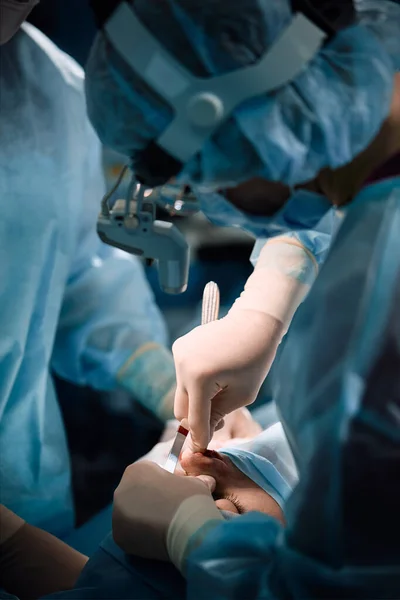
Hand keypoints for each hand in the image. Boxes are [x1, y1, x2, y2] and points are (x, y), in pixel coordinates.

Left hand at [112, 461, 214, 559]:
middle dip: (152, 499)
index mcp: (136, 470)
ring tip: (165, 525)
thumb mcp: (197, 482)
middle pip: (138, 493)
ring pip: (132, 513)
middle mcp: (121, 490)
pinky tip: (157, 536)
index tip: (177, 491)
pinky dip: (142, 534)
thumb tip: (207, 481)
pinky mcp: (119, 536)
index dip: (165, 481)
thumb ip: (196, 480)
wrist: (187, 529)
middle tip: (171, 509)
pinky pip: (131, 532)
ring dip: (146, 517)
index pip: (150, 473)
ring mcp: (117, 514)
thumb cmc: (189, 499)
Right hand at [173, 310, 283, 451]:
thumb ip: (217, 416)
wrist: (253, 322)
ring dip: (197, 400)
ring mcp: (178, 354)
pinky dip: (195, 383)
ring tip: (220, 394)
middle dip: (197, 419)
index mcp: (199, 378)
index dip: (200, 437)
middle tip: (219, 422)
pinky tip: (215, 375)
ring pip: (182, 392)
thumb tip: (200, 435)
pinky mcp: (179, 347)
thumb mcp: (242, 395)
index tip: (201, 452)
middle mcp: (182, 365)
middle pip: (181, 408)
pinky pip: (183, 375)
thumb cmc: (255, 358)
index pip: (195, 418)